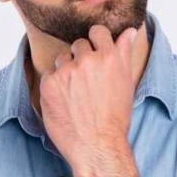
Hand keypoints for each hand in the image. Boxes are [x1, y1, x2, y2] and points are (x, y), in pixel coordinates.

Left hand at [39, 24, 140, 165]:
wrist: (96, 145)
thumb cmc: (114, 118)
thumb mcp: (126, 83)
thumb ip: (124, 53)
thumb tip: (128, 31)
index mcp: (110, 57)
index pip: (97, 32)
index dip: (96, 40)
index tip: (95, 50)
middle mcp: (87, 60)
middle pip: (78, 44)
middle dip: (81, 58)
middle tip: (86, 81)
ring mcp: (66, 71)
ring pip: (62, 59)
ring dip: (66, 70)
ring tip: (75, 93)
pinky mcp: (48, 83)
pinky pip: (49, 74)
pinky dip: (54, 85)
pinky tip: (65, 100)